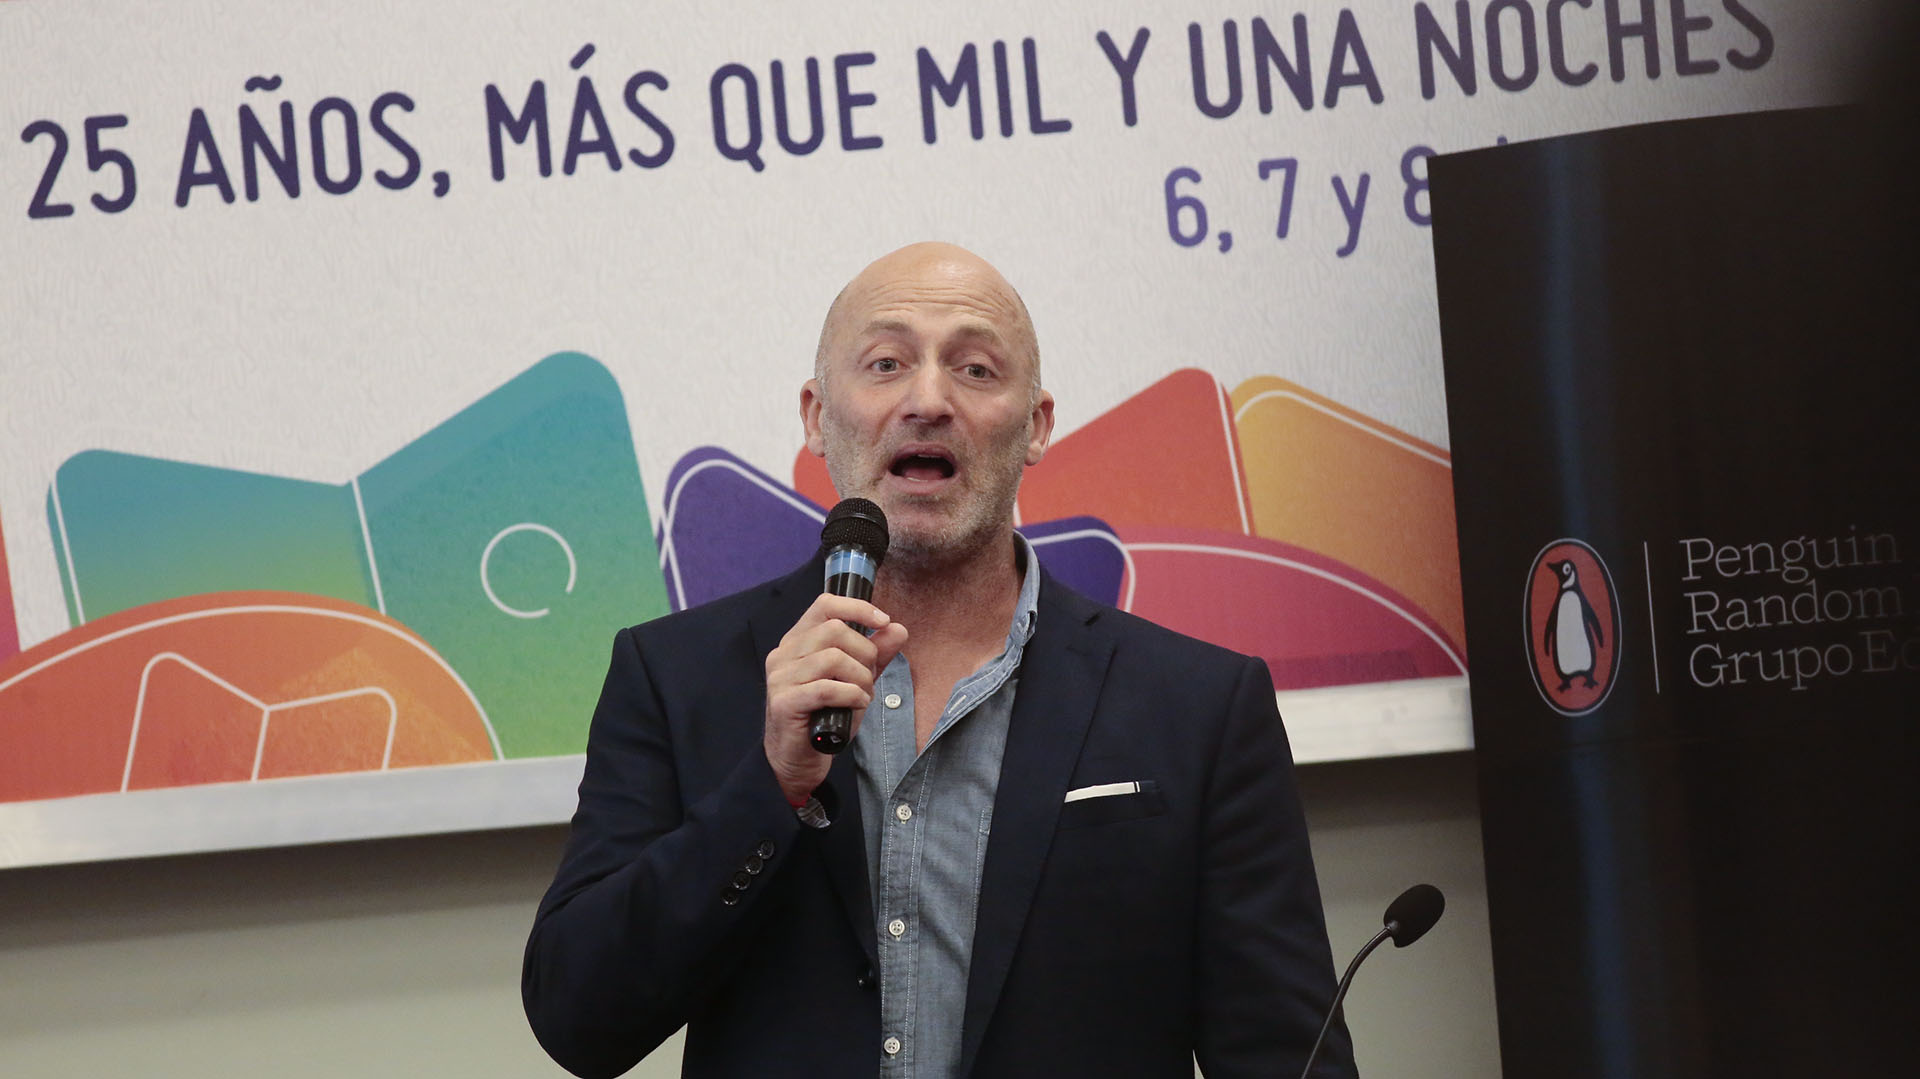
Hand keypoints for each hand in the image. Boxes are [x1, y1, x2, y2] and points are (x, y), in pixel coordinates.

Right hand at [763, 594, 908, 802]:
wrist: (798, 758)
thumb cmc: (825, 716)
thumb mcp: (855, 680)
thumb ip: (875, 654)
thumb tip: (897, 629)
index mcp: (798, 640)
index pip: (825, 604)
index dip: (857, 608)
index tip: (883, 620)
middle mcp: (784, 653)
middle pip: (834, 630)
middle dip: (865, 653)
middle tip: (869, 679)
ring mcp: (780, 677)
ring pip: (832, 658)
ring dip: (860, 679)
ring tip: (862, 696)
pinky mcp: (784, 702)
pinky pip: (826, 688)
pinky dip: (851, 695)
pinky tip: (856, 705)